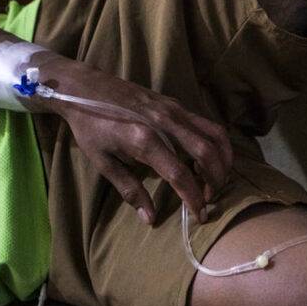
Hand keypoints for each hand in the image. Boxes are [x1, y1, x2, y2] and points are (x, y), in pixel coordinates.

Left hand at [30, 53, 233, 224]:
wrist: (84, 87)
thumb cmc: (89, 127)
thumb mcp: (103, 162)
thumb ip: (130, 189)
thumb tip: (150, 218)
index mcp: (144, 139)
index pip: (179, 174)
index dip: (193, 197)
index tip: (199, 215)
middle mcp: (165, 122)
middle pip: (206, 153)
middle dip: (215, 180)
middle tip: (210, 198)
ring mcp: (174, 110)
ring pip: (214, 134)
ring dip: (222, 160)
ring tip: (216, 179)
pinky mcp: (176, 103)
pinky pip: (207, 124)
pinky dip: (215, 144)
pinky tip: (206, 158)